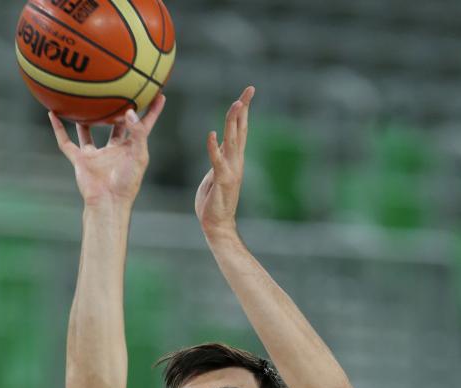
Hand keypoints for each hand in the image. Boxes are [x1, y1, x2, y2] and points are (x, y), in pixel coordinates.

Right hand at [48, 95, 165, 206]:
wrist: (107, 202)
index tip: (158, 94)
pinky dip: (58, 129)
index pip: (143, 126)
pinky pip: (65, 141)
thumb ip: (137, 133)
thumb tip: (129, 112)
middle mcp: (113, 150)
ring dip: (84, 119)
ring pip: (88, 132)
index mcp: (130, 150)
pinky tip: (52, 113)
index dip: (151, 111)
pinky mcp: (80, 159)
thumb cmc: (126, 182)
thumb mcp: (139, 156)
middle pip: (115, 126)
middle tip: (116, 91)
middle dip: (117, 112)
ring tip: (81, 101)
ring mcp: (96, 155)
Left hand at [195, 86, 254, 236]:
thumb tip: (219, 143)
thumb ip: (219, 157)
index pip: (240, 130)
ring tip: (235, 104)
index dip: (243, 110)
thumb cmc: (214, 201)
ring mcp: (231, 170)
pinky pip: (217, 160)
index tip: (247, 92)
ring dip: (233, 122)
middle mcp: (236, 162)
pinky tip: (211, 134)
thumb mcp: (216, 173)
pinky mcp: (222, 180)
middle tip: (249, 89)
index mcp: (234, 159)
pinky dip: (213, 147)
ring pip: (232, 141)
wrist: (217, 224)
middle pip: (241, 129)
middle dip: (244, 108)